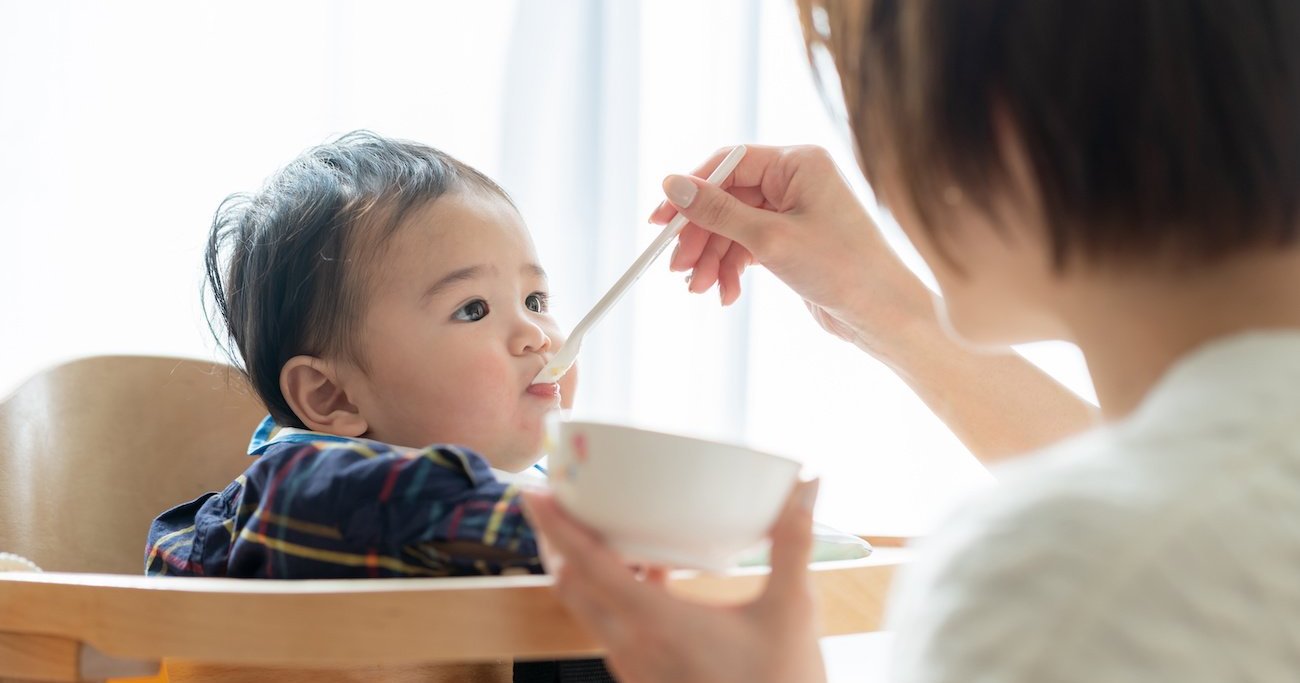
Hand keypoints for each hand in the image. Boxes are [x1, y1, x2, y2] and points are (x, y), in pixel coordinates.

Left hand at [522, 480, 825, 682]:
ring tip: (602, 530)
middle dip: (559, 543)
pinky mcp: (646, 679)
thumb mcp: (791, 610)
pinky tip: (648, 576)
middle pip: (571, 587)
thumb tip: (807, 484)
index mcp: (657, 624)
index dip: (557, 528)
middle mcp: (633, 648)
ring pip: (588, 611)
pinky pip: (610, 630)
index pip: (588, 568)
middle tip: (564, 501)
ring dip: (584, 571)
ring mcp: (635, 669)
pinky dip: (610, 596)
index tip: (533, 493)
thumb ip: (794, 542)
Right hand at [655, 144, 930, 351]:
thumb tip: (672, 185)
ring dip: (713, 259)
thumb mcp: (770, 240)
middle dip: (701, 235)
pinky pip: (749, 246)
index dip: (691, 191)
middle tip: (677, 268)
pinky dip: (733, 269)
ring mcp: (795, 212)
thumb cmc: (841, 269)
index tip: (661, 220)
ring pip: (734, 227)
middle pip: (727, 198)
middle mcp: (797, 181)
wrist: (884, 315)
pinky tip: (725, 294)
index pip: (729, 163)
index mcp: (799, 163)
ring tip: (700, 289)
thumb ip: (717, 212)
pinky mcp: (793, 241)